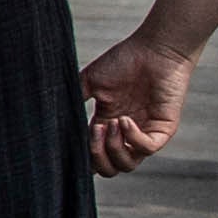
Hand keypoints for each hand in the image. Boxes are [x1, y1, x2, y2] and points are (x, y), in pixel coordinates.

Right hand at [80, 35, 194, 176]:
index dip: (83, 154)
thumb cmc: (124, 60)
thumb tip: (54, 119)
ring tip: (111, 124)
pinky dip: (133, 139)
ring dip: (114, 149)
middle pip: (109, 168)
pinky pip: (148, 149)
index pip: (93, 156)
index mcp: (106, 125)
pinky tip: (125, 120)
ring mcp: (144, 133)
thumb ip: (75, 100)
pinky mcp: (163, 129)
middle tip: (94, 131)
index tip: (74, 138)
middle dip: (97, 156)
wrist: (153, 48)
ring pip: (128, 165)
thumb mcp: (90, 81)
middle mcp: (125, 134)